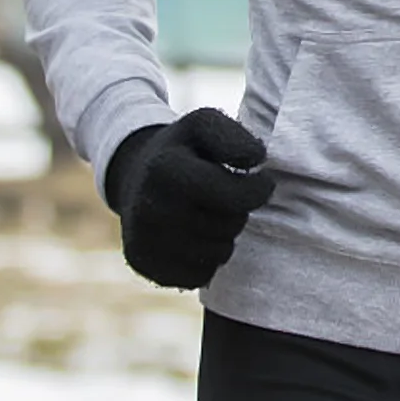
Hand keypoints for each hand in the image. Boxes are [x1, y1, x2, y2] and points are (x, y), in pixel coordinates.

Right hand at [105, 108, 275, 289]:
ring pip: (219, 254)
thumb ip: (234, 136)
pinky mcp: (144, 266)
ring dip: (226, 235)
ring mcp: (144, 240)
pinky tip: (198, 235)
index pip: (232, 195)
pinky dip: (208, 259)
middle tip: (228, 195)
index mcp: (165, 168)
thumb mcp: (204, 124)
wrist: (137, 176)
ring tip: (212, 213)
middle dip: (240, 210)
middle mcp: (149, 207)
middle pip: (229, 226)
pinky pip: (201, 276)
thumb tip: (256, 160)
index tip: (262, 180)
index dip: (258, 190)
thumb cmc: (183, 149)